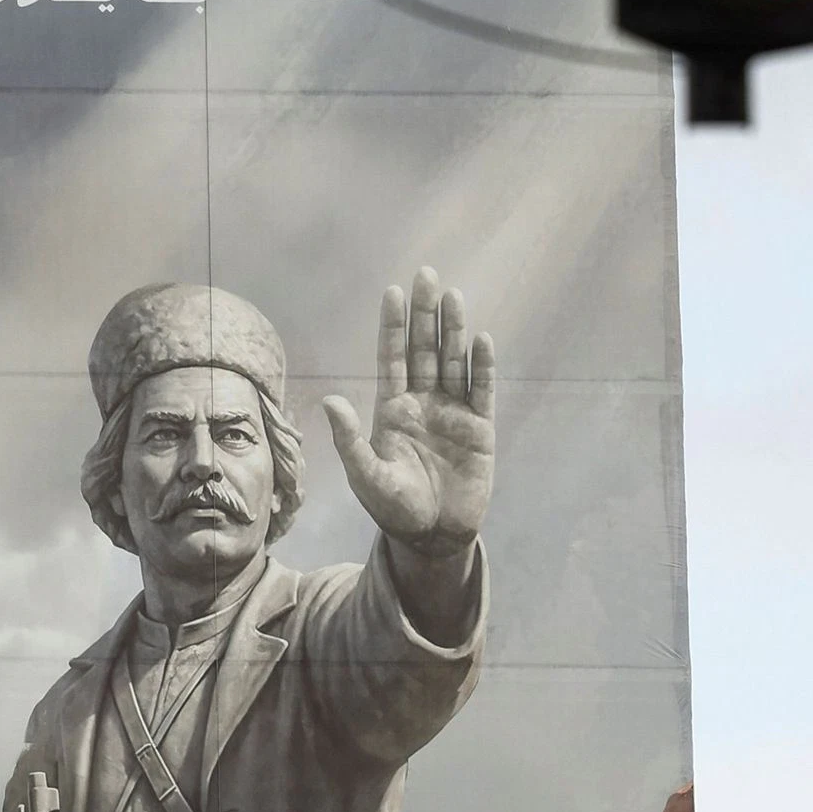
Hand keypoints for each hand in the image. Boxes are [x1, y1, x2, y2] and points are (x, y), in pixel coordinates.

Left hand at [322, 266, 494, 562]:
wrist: (433, 536)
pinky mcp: (479, 428)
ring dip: (453, 331)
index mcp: (392, 409)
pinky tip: (481, 339)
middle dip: (425, 314)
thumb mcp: (366, 476)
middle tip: (426, 275)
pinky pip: (482, 391)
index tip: (392, 292)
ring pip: (452, 362)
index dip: (393, 326)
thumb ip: (349, 440)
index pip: (392, 358)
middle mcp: (423, 403)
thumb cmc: (394, 508)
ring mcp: (453, 412)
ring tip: (453, 296)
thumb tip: (330, 400)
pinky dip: (482, 366)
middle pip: (423, 350)